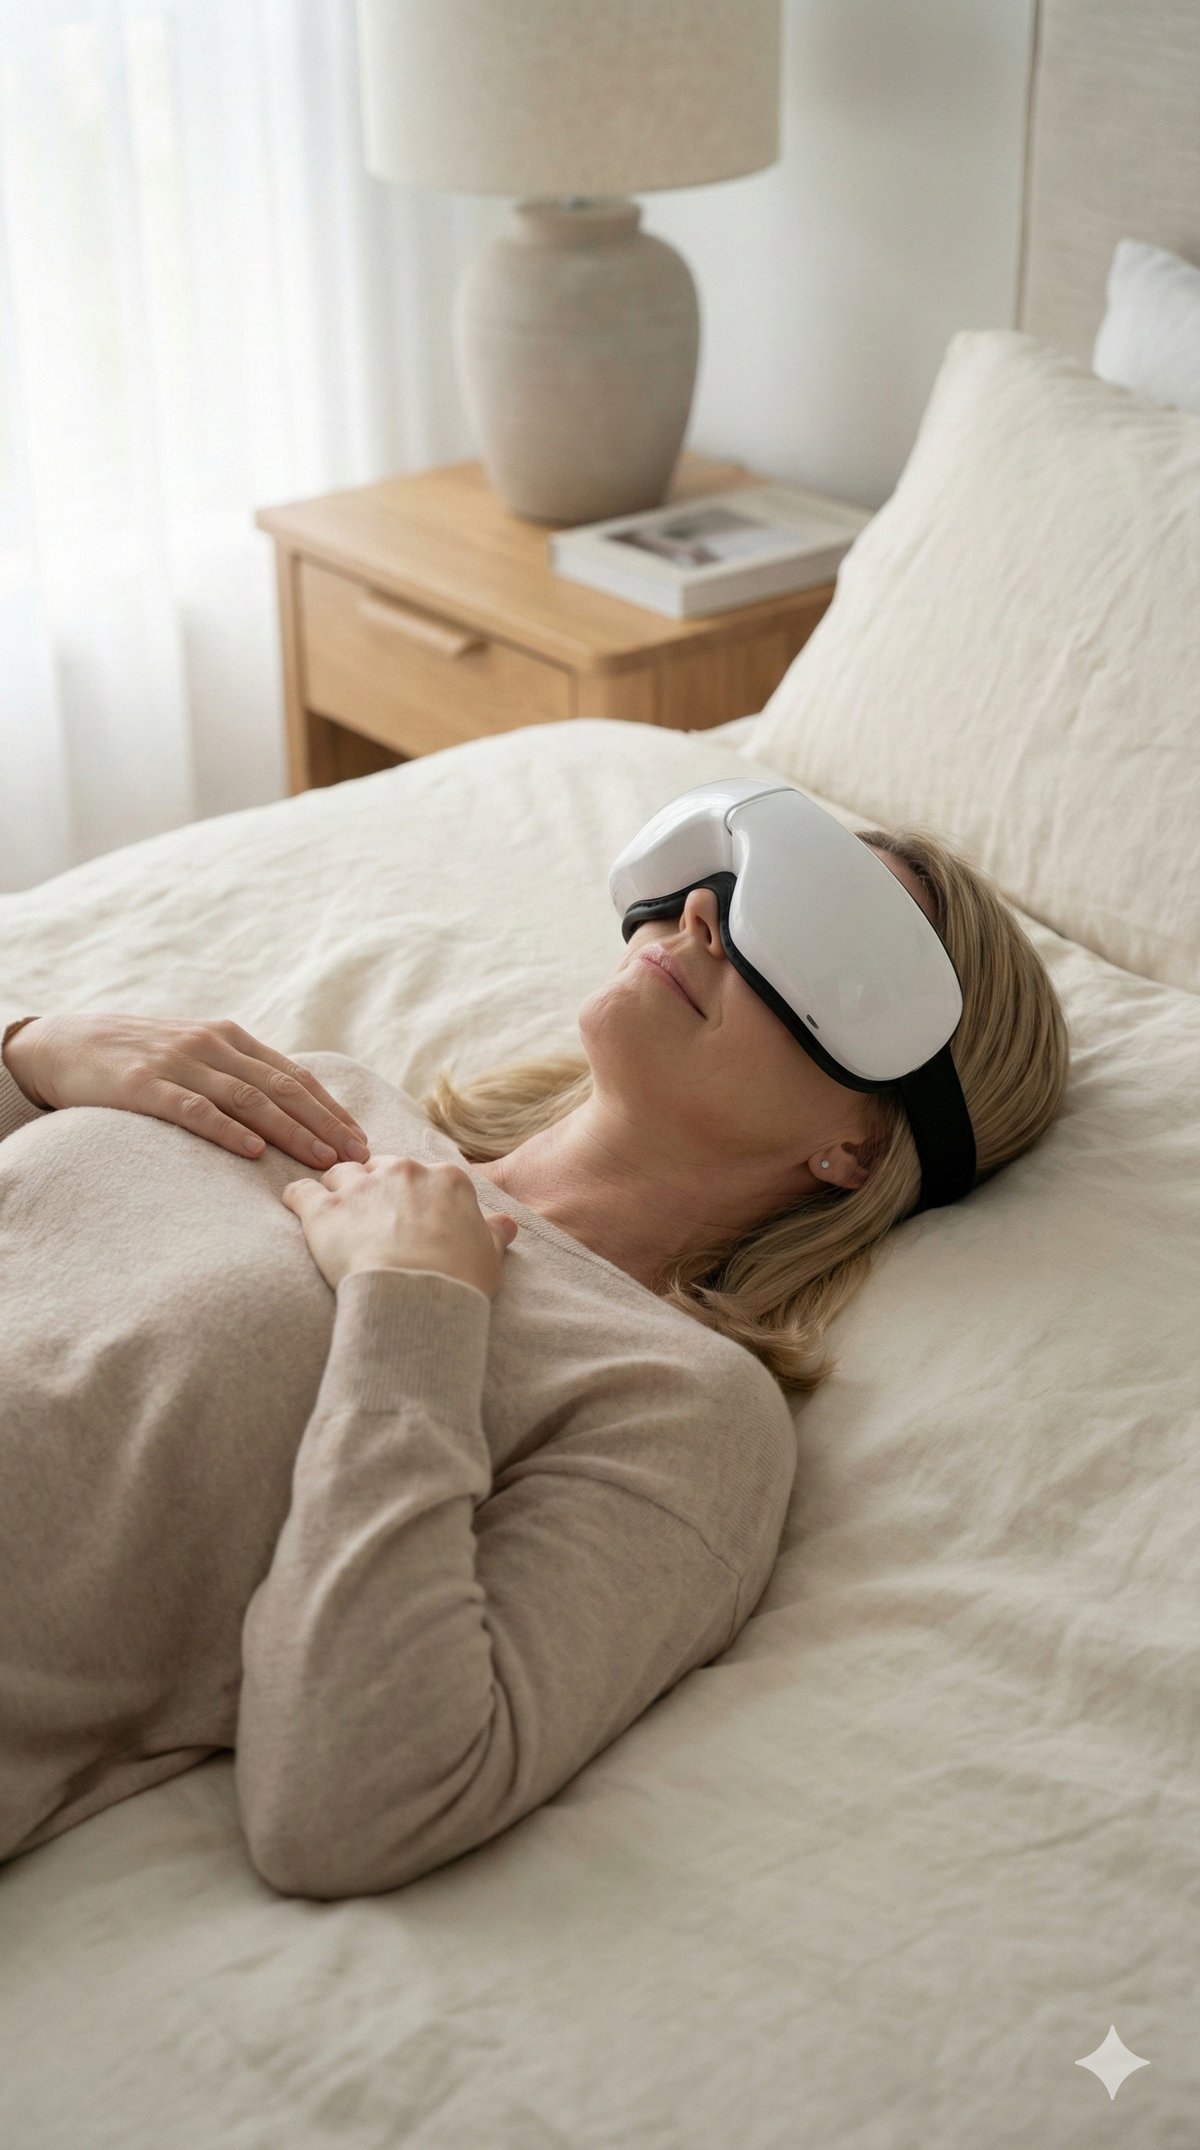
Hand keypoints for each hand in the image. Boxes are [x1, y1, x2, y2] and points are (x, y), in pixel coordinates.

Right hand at [1, 1014, 369, 1170]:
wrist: (64, 1043)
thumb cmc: (139, 1056)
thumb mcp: (196, 1055)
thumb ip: (238, 1075)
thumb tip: (292, 1113)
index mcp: (231, 1039)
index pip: (295, 1077)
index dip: (332, 1110)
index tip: (362, 1141)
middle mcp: (212, 1046)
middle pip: (282, 1089)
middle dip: (325, 1125)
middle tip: (357, 1159)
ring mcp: (179, 1063)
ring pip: (248, 1099)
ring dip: (291, 1131)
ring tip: (322, 1161)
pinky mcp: (144, 1085)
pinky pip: (194, 1108)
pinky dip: (226, 1129)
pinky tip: (253, 1150)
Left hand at [282, 1155, 516, 1296]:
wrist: (418, 1297)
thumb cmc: (459, 1280)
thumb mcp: (489, 1256)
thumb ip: (494, 1233)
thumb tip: (507, 1225)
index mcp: (445, 1179)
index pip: (420, 1174)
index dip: (410, 1194)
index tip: (404, 1214)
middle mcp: (402, 1172)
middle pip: (377, 1165)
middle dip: (371, 1185)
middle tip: (368, 1214)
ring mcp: (360, 1187)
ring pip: (338, 1172)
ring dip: (335, 1188)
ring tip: (333, 1213)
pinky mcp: (323, 1209)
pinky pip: (299, 1191)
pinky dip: (295, 1197)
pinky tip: (295, 1207)